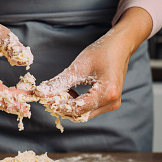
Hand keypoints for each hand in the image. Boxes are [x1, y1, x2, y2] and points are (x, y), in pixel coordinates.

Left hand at [35, 7, 152, 120]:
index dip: (60, 106)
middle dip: (64, 107)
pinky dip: (77, 104)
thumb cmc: (102, 52)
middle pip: (81, 115)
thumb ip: (60, 83)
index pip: (78, 109)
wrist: (120, 46)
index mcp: (107, 92)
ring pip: (84, 114)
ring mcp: (112, 104)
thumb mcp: (79, 66)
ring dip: (70, 106)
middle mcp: (112, 102)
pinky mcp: (110, 102)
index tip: (45, 99)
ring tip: (62, 91)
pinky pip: (90, 109)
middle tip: (50, 96)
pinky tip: (72, 91)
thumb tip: (41, 93)